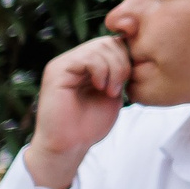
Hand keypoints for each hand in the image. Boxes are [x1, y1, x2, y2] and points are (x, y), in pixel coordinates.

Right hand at [22, 35, 132, 188]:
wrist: (69, 146)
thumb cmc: (89, 125)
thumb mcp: (113, 92)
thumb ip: (119, 71)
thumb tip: (133, 50)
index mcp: (86, 65)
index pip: (113, 44)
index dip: (127, 58)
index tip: (129, 82)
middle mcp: (73, 60)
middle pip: (108, 42)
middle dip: (122, 63)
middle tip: (120, 87)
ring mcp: (63, 64)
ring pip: (99, 47)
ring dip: (114, 69)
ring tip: (111, 91)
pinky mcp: (56, 71)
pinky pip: (87, 57)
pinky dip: (101, 71)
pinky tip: (101, 88)